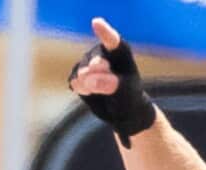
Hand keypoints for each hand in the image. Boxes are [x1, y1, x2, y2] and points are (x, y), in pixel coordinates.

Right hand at [67, 18, 156, 146]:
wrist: (120, 110)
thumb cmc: (129, 97)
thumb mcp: (126, 93)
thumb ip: (111, 84)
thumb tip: (88, 78)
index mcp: (120, 54)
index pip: (113, 42)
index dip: (105, 32)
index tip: (96, 22)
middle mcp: (102, 54)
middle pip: (96, 61)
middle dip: (100, 72)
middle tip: (107, 76)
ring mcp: (87, 63)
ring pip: (83, 72)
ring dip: (90, 85)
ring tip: (103, 92)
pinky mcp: (77, 75)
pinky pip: (75, 81)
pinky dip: (83, 90)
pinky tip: (91, 92)